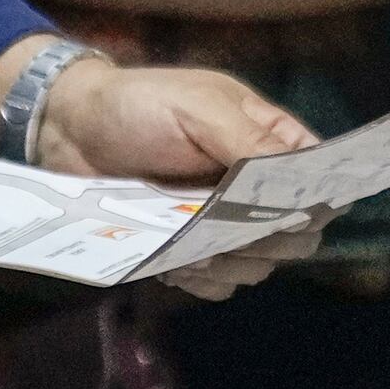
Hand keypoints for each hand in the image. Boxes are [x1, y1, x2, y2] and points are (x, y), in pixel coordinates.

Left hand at [30, 61, 327, 297]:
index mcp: (269, 140)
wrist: (69, 131)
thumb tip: (299, 189)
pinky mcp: (191, 249)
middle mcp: (255, 185)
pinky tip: (177, 266)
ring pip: (260, 264)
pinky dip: (205, 281)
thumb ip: (249, 142)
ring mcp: (224, 221)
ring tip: (195, 252)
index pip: (320, 179)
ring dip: (233, 265)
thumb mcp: (199, 110)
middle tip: (234, 234)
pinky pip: (219, 283)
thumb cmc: (138, 106)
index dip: (318, 202)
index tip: (295, 214)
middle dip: (271, 241)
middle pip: (297, 233)